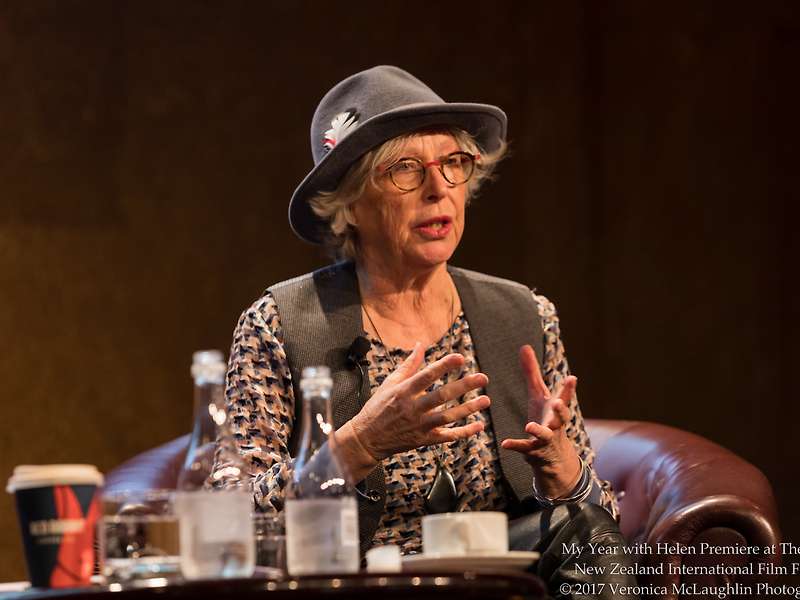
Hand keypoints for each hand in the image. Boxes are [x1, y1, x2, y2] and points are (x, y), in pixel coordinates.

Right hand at [341, 343, 489, 465]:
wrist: (367, 439)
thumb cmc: (378, 407)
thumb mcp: (390, 383)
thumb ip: (408, 365)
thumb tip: (420, 345)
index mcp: (403, 392)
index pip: (427, 376)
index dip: (444, 366)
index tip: (460, 358)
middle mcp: (412, 409)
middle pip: (442, 396)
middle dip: (463, 386)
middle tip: (482, 378)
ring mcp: (419, 426)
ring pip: (448, 417)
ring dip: (469, 409)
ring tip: (486, 400)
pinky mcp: (424, 440)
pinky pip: (447, 437)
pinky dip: (464, 432)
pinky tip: (479, 425)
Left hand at [500, 344, 580, 498]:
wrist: (553, 457)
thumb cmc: (545, 418)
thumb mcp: (538, 396)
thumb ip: (532, 373)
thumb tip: (524, 346)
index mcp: (556, 409)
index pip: (564, 397)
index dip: (568, 389)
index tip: (572, 378)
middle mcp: (555, 424)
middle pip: (561, 417)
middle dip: (561, 410)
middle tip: (557, 402)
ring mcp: (546, 439)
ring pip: (545, 435)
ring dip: (539, 430)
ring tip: (530, 425)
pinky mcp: (534, 452)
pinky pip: (525, 449)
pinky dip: (516, 445)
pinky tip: (505, 444)